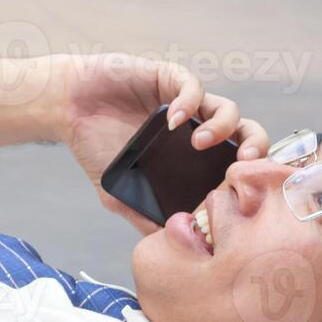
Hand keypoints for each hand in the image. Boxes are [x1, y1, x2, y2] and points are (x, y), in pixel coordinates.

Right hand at [48, 53, 271, 233]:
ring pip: (228, 110)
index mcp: (193, 158)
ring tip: (200, 144)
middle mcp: (197, 129)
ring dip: (222, 127)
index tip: (241, 193)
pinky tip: (175, 120)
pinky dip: (190, 102)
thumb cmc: (94, 147)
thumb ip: (144, 215)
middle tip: (244, 164)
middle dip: (254, 147)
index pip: (235, 164)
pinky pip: (193, 87)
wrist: (67, 110)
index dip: (246, 176)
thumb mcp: (119, 193)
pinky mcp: (170, 78)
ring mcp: (186, 103)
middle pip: (246, 134)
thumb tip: (168, 244)